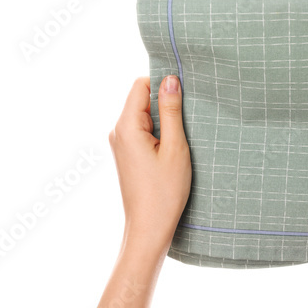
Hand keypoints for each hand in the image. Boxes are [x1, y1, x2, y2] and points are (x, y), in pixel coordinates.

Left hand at [96, 77, 190, 307]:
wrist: (149, 229)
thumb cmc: (164, 191)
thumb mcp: (175, 146)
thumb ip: (172, 110)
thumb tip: (171, 79)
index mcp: (126, 127)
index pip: (141, 85)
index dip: (163, 83)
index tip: (185, 92)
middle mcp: (118, 132)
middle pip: (143, 99)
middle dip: (166, 103)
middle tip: (189, 118)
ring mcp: (122, 144)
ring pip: (146, 116)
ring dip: (165, 121)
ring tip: (182, 138)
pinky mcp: (128, 155)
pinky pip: (145, 131)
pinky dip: (161, 133)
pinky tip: (175, 149)